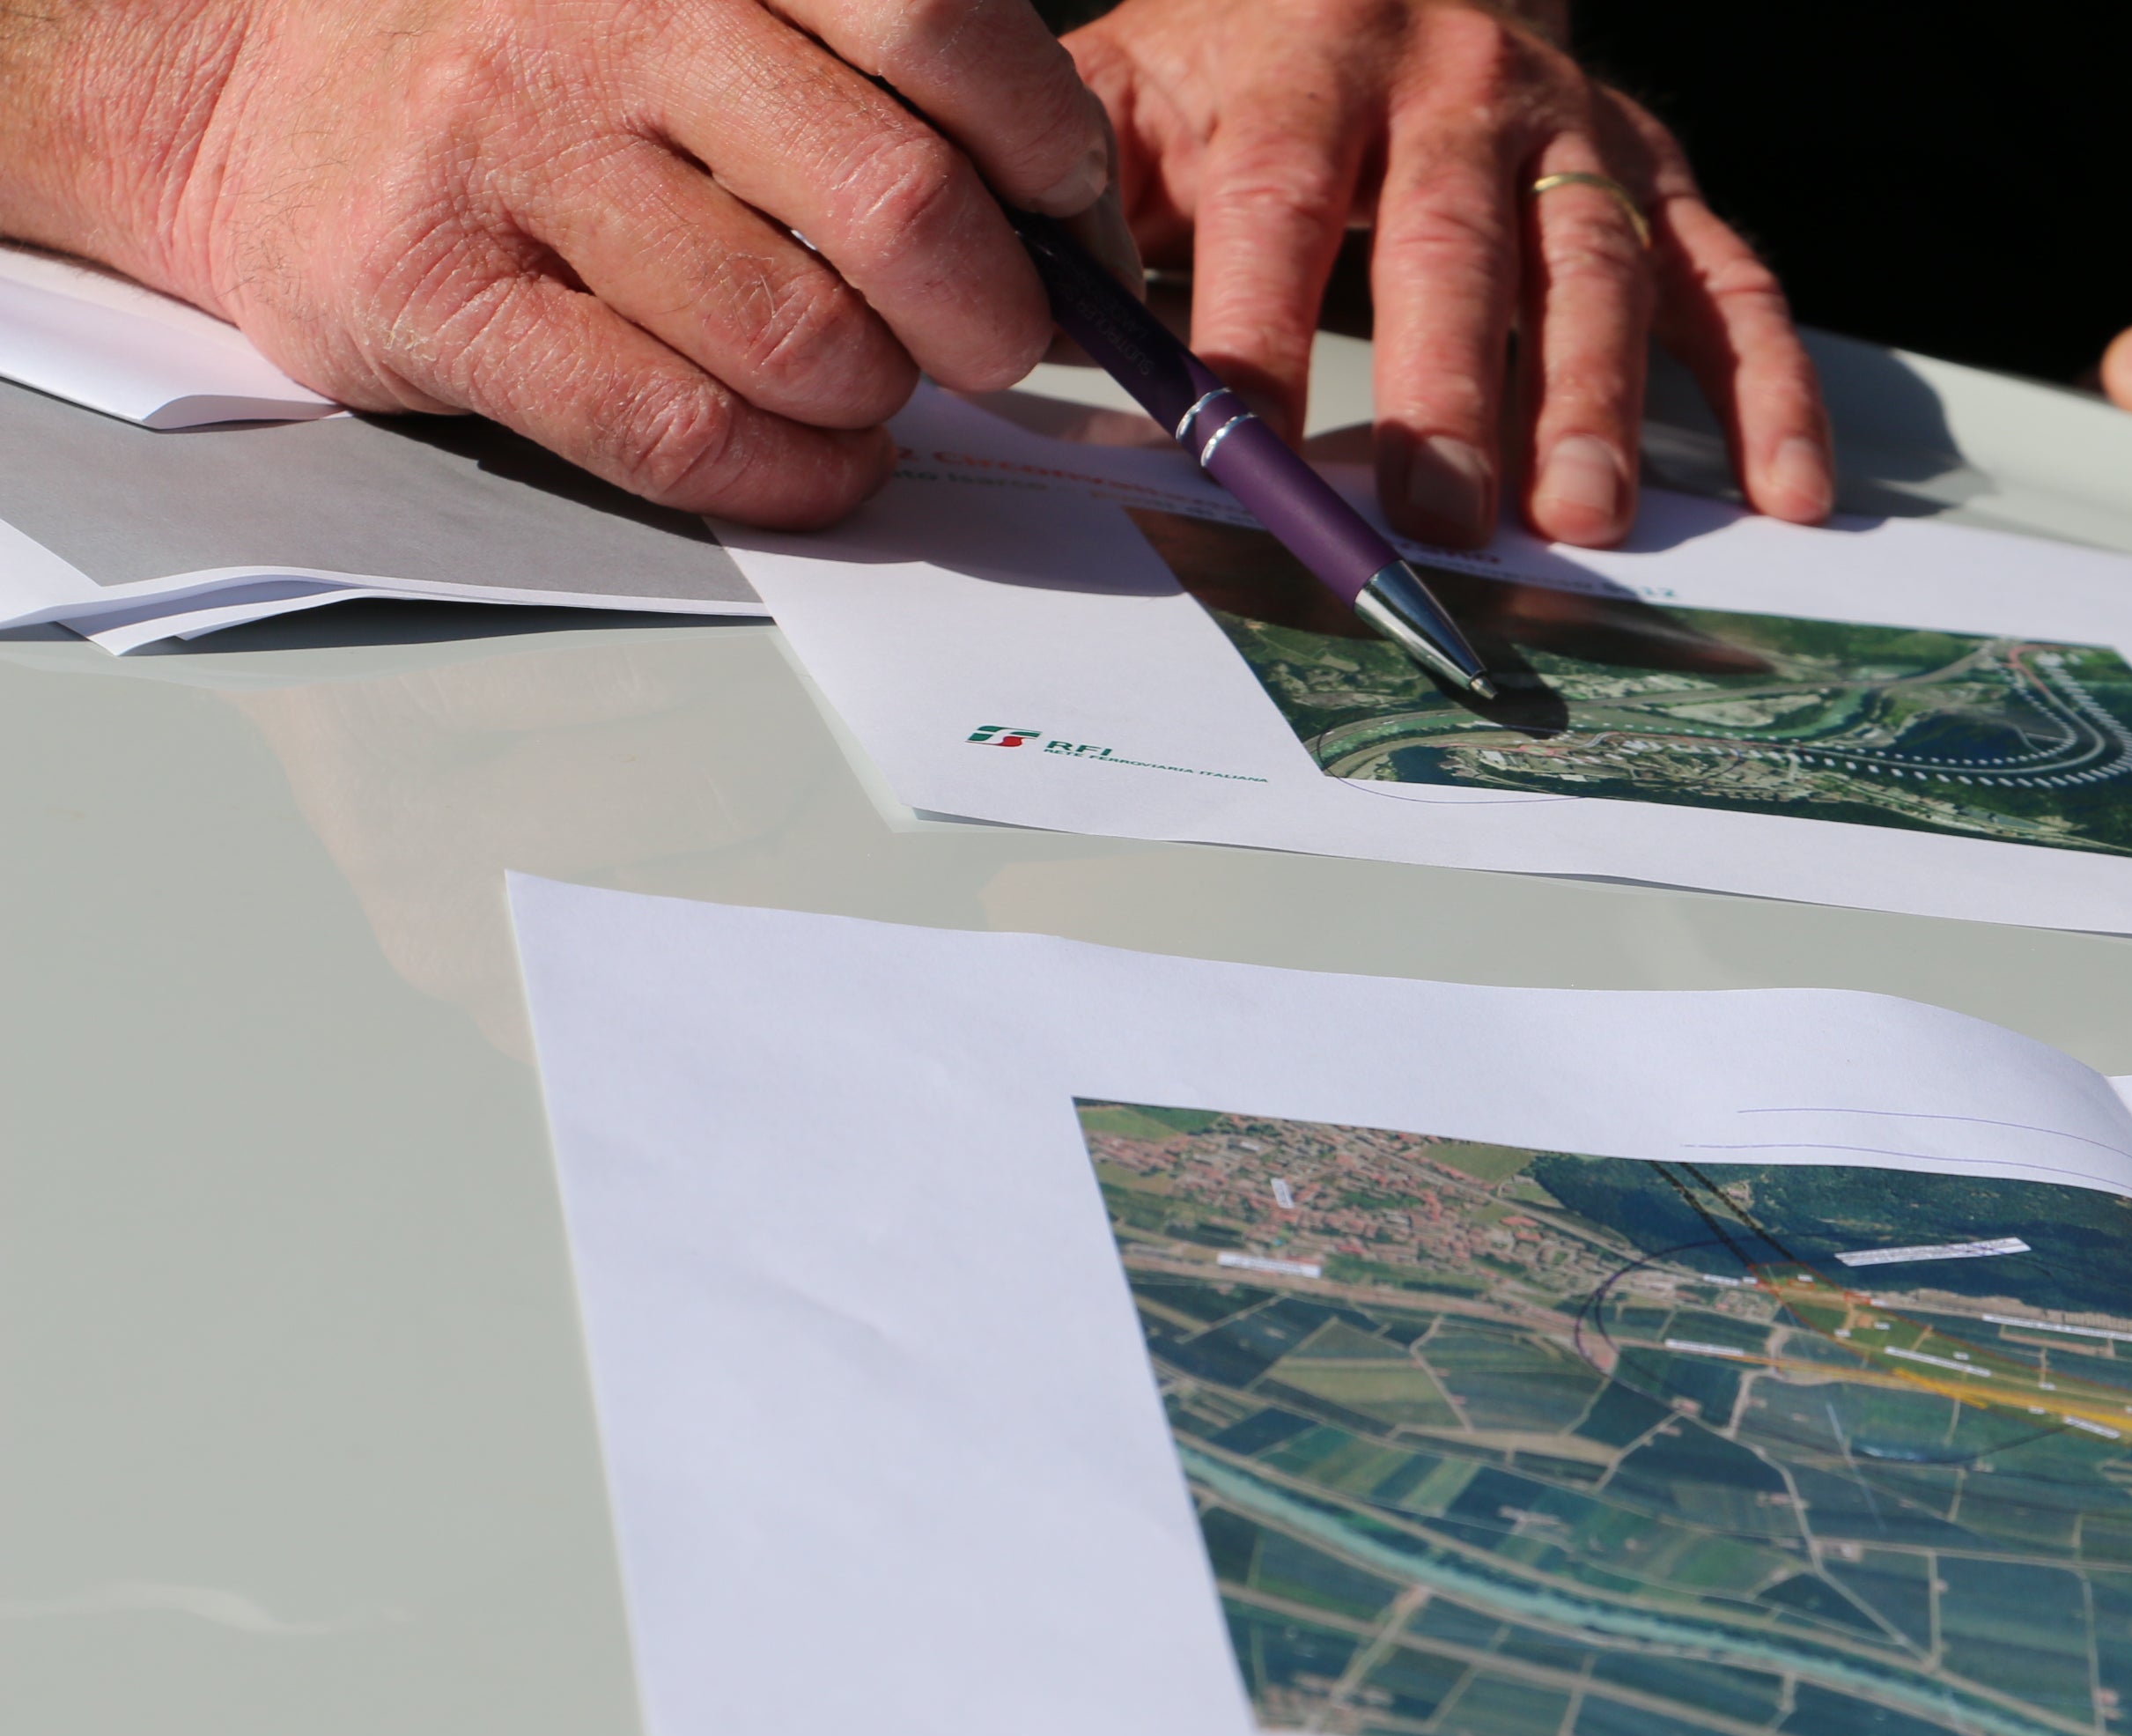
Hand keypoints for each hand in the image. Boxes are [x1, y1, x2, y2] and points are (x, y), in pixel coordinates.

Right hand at [0, 0, 1123, 525]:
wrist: (251, 90)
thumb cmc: (539, 62)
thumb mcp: (706, 0)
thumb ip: (874, 68)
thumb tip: (1069, 219)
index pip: (949, 30)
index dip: (1050, 155)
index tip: (1066, 224)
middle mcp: (604, 10)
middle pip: (898, 202)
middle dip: (989, 312)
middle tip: (987, 343)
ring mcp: (506, 148)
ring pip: (798, 338)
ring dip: (875, 401)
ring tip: (866, 391)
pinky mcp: (432, 292)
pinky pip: (677, 430)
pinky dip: (788, 478)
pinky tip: (815, 465)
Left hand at [1068, 0, 1834, 547]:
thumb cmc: (1244, 55)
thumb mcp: (1137, 85)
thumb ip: (1077, 195)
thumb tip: (1003, 319)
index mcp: (1306, 59)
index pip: (1275, 198)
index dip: (1256, 324)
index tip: (1239, 453)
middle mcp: (1456, 83)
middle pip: (1452, 238)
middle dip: (1450, 383)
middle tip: (1440, 517)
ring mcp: (1574, 130)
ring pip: (1595, 263)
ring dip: (1594, 398)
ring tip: (1583, 521)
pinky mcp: (1661, 176)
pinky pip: (1727, 281)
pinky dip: (1770, 386)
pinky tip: (1784, 489)